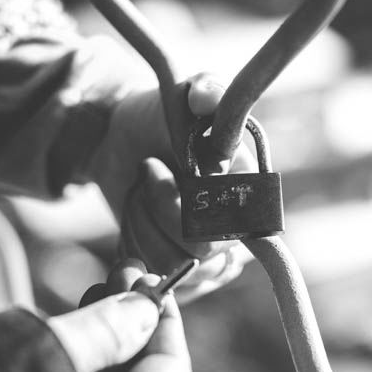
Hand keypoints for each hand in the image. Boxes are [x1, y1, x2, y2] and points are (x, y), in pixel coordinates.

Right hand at [48, 264, 190, 371]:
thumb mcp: (45, 354)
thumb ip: (104, 330)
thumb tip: (147, 308)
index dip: (165, 318)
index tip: (152, 277)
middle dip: (135, 318)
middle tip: (122, 271)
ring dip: (107, 332)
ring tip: (98, 288)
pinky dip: (83, 357)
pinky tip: (76, 323)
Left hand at [90, 74, 254, 301]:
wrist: (125, 144)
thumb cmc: (162, 117)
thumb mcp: (182, 95)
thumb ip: (202, 91)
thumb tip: (204, 100)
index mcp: (247, 191)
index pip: (226, 223)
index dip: (179, 203)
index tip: (152, 167)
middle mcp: (237, 232)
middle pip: (198, 252)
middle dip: (154, 213)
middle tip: (141, 176)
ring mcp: (209, 260)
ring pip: (170, 268)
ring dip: (138, 226)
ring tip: (136, 195)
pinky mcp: (181, 275)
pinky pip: (153, 280)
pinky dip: (130, 248)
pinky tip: (132, 219)